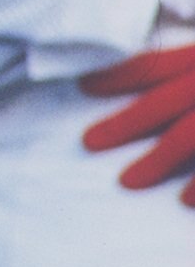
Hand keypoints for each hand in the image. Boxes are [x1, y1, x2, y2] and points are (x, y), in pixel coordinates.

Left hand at [80, 45, 194, 204]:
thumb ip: (187, 69)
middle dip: (125, 123)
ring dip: (158, 160)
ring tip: (127, 182)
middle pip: (166, 102)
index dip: (119, 75)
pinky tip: (183, 201)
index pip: (157, 65)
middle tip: (88, 142)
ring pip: (188, 135)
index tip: (83, 85)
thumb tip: (160, 82)